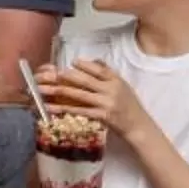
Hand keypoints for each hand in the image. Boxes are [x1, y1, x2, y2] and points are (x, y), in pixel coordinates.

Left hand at [39, 57, 153, 141]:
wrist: (138, 126)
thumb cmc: (129, 105)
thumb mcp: (123, 86)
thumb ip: (109, 74)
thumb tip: (95, 60)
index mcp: (116, 81)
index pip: (100, 69)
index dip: (85, 65)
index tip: (73, 62)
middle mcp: (111, 90)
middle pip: (87, 81)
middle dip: (69, 76)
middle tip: (56, 73)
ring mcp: (106, 104)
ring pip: (81, 95)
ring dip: (63, 91)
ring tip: (50, 88)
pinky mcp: (102, 116)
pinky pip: (81, 111)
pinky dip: (66, 109)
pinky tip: (54, 108)